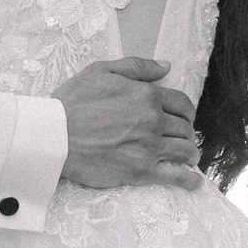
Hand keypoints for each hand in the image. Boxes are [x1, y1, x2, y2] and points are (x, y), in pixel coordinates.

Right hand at [59, 57, 200, 190]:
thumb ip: (137, 67)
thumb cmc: (73, 103)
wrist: (54, 135)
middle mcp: (153, 120)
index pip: (182, 103)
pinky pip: (176, 176)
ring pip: (186, 151)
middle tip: (182, 139)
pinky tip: (193, 181)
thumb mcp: (101, 71)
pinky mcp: (141, 171)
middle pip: (185, 128)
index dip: (186, 112)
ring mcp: (149, 147)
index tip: (183, 118)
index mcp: (147, 96)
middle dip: (187, 133)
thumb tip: (165, 66)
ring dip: (191, 154)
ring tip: (188, 157)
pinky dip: (189, 180)